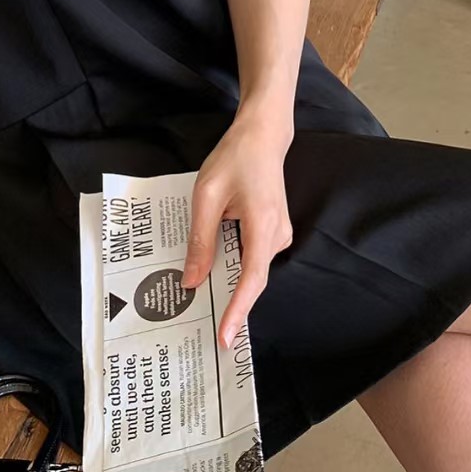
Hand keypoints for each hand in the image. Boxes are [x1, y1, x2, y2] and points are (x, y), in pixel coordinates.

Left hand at [182, 114, 293, 349]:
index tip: (226, 337)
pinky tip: (213, 266)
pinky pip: (252, 256)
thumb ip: (200, 240)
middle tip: (206, 329)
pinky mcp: (273, 229)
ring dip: (229, 283)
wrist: (262, 135)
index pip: (252, 279)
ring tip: (202, 299)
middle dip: (231, 304)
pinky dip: (234, 265)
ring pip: (251, 267)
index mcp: (263, 226)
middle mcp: (277, 235)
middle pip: (252, 278)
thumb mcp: (206, 195)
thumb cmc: (234, 158)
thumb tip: (191, 280)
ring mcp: (279, 233)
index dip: (238, 310)